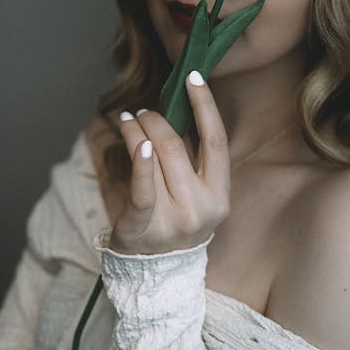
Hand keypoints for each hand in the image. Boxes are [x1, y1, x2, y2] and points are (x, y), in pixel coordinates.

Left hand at [109, 71, 230, 254]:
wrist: (158, 272)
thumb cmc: (177, 221)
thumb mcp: (197, 195)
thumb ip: (193, 160)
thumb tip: (179, 109)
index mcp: (220, 194)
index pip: (216, 140)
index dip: (205, 105)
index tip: (194, 77)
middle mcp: (202, 206)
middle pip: (177, 145)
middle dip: (157, 119)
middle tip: (145, 111)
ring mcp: (174, 219)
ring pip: (155, 156)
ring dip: (138, 129)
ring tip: (129, 119)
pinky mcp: (145, 226)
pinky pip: (142, 185)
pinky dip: (137, 155)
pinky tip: (131, 135)